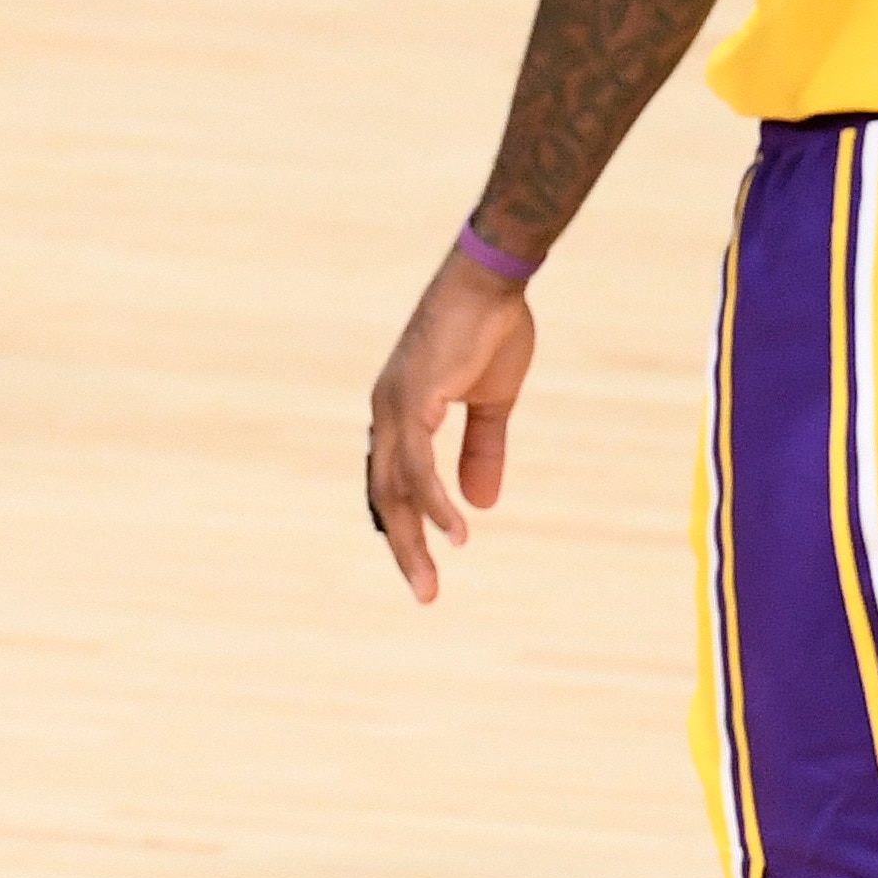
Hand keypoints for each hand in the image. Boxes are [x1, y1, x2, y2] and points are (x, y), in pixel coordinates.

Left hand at [364, 248, 539, 601]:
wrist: (492, 283)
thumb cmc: (490, 331)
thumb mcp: (492, 402)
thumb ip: (484, 450)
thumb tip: (482, 504)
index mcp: (401, 414)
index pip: (392, 483)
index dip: (406, 524)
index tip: (424, 564)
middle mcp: (387, 414)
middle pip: (385, 495)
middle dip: (404, 548)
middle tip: (424, 594)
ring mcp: (394, 407)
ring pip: (395, 489)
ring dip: (413, 540)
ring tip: (430, 584)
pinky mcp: (412, 400)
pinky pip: (418, 466)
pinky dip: (434, 503)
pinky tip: (454, 534)